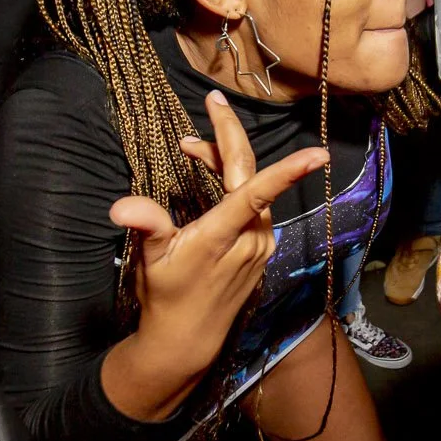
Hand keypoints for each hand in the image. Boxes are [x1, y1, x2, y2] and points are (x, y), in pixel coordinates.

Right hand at [112, 92, 329, 370]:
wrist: (188, 338)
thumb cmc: (166, 296)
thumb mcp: (151, 260)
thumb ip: (146, 226)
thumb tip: (122, 207)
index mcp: (225, 236)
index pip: (258, 194)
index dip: (287, 172)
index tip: (318, 154)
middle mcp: (250, 239)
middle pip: (248, 173)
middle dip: (228, 135)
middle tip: (213, 102)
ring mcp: (259, 244)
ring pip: (249, 187)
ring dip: (222, 161)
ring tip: (191, 147)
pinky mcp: (260, 249)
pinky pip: (252, 204)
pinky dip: (233, 184)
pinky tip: (209, 176)